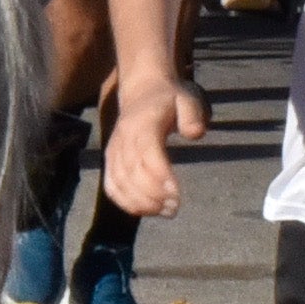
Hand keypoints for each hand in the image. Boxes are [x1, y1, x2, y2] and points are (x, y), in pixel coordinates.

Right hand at [102, 70, 207, 218]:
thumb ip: (192, 115)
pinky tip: (145, 211)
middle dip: (153, 196)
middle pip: (132, 173)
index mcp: (143, 124)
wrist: (141, 91)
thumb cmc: (169, 99)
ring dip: (141, 202)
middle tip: (176, 208)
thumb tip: (194, 134)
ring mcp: (114, 151)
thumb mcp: (187, 99)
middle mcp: (124, 139)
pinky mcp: (110, 160)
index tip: (177, 194)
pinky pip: (111, 185)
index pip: (147, 153)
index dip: (160, 176)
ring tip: (165, 212)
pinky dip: (124, 202)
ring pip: (120, 183)